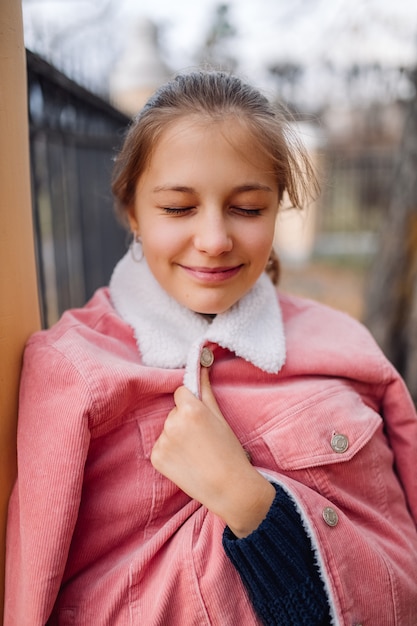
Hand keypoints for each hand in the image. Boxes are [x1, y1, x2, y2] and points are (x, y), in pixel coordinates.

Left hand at [151, 366, 274, 536]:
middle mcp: (173, 422)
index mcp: (190, 409)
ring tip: (196, 453)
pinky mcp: (156, 458)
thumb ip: (206, 390)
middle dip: (184, 420)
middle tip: (203, 439)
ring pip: (168, 429)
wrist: (229, 488)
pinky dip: (171, 453)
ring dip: (177, 436)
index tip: (202, 418)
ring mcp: (163, 441)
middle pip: (174, 412)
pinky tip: (186, 462)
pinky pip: (161, 447)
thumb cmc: (230, 451)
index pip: (181, 392)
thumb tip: (202, 363)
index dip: (192, 403)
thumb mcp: (220, 417)